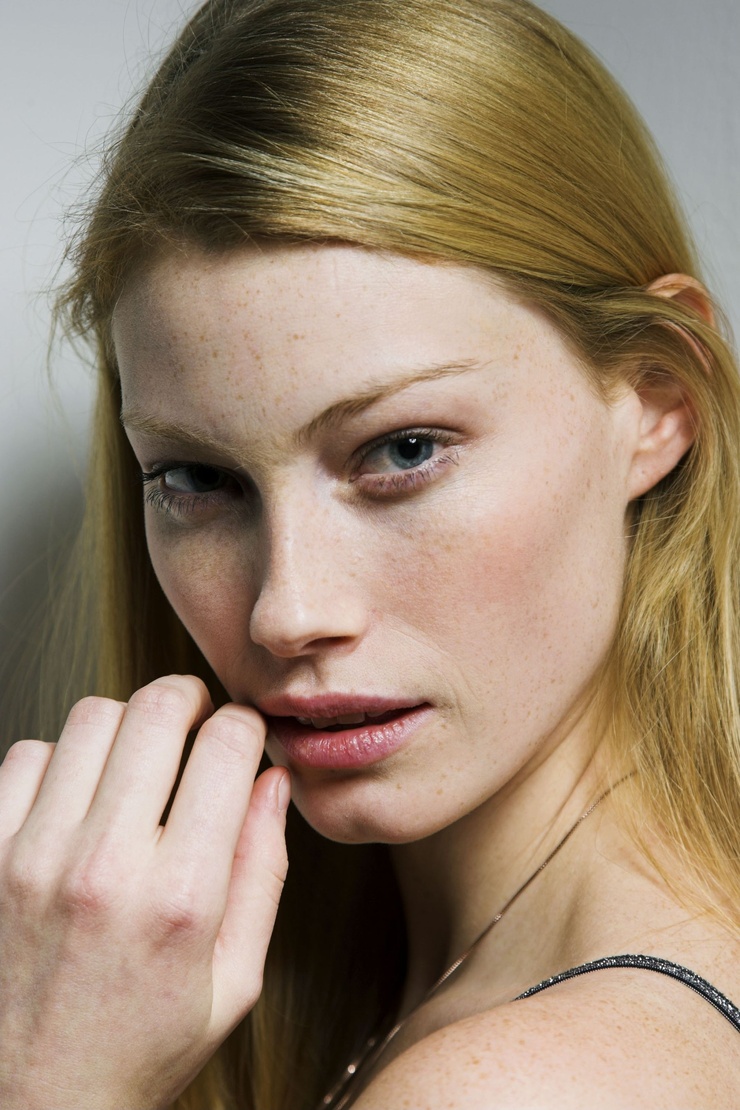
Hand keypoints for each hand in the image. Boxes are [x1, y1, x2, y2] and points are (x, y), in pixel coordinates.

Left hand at [0, 675, 288, 1109]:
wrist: (33, 1102)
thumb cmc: (138, 1049)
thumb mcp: (235, 981)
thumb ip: (262, 871)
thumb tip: (272, 783)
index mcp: (181, 898)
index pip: (226, 747)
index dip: (245, 725)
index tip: (242, 735)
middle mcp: (104, 866)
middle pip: (156, 710)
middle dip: (189, 700)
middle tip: (195, 720)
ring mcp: (33, 856)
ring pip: (92, 718)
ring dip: (127, 725)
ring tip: (137, 760)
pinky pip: (28, 753)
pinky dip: (63, 758)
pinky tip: (81, 794)